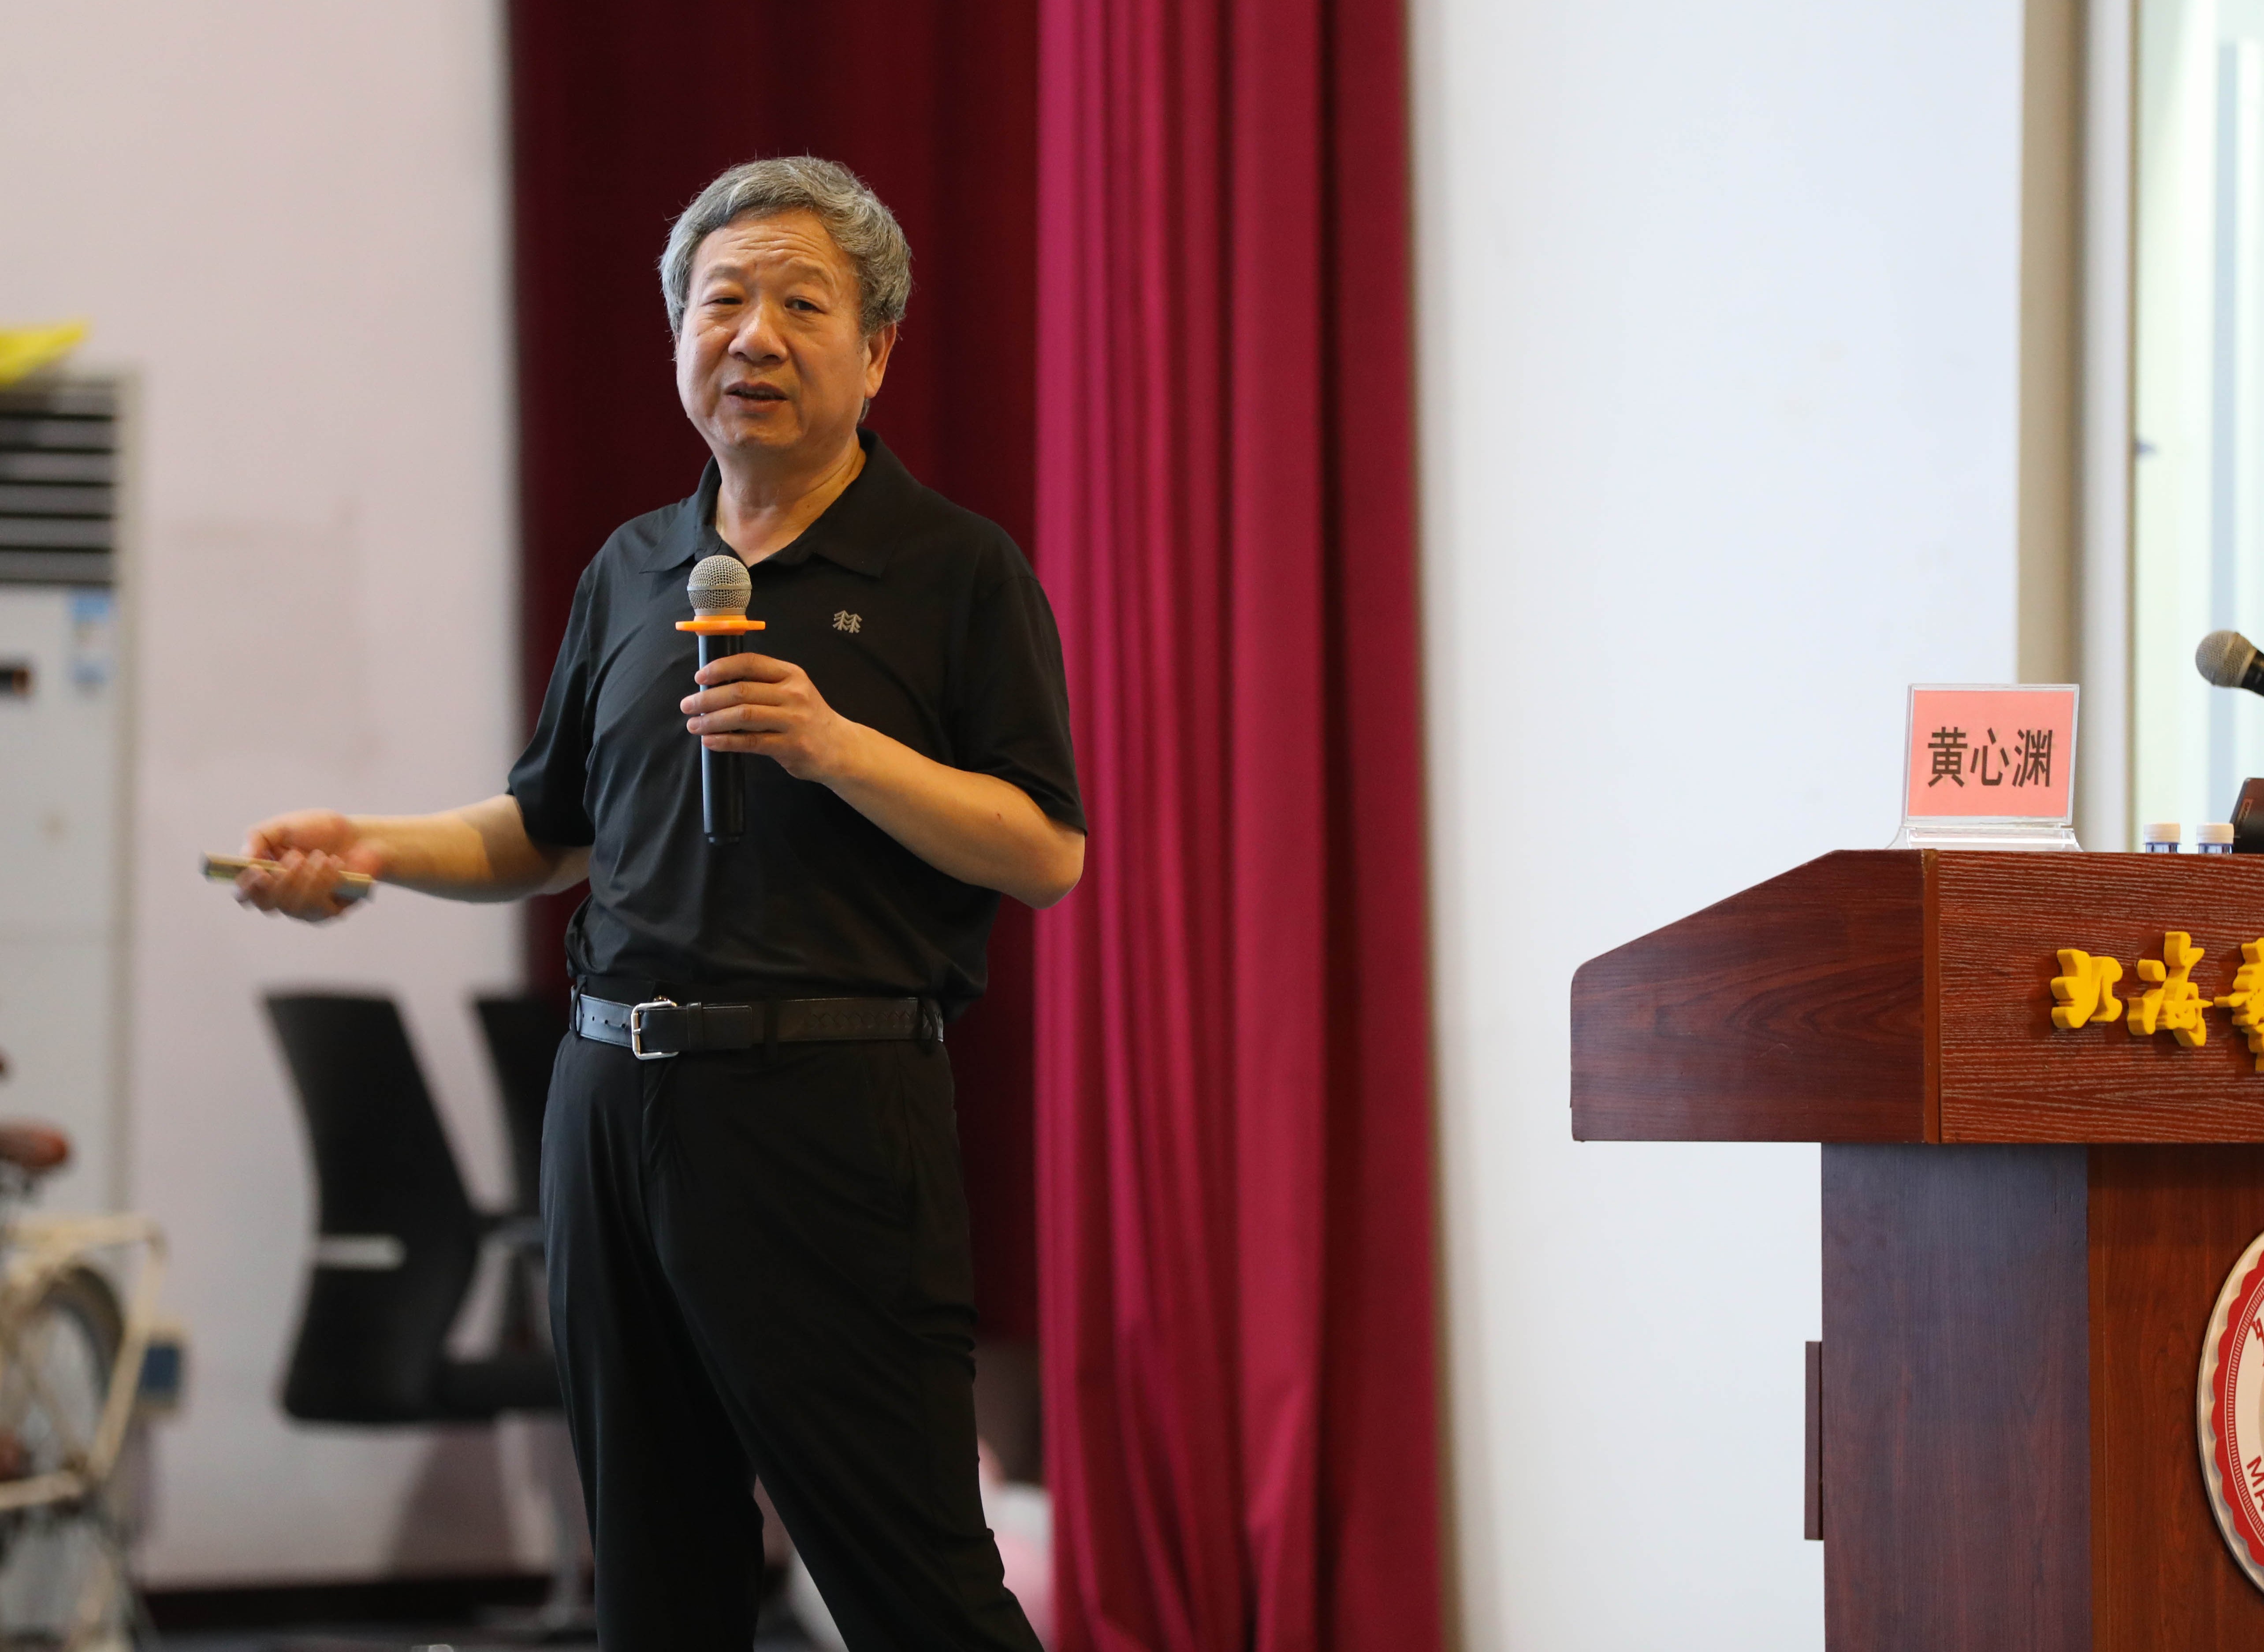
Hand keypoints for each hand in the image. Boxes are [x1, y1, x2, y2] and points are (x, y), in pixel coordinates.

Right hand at [235, 809, 388, 922]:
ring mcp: (305, 908)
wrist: (361, 836)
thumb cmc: (320, 830)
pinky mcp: (329, 912)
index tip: (259, 871)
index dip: (247, 887)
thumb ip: (259, 837)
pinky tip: (336, 864)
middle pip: (267, 904)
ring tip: (322, 856)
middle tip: (297, 855)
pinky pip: (320, 909)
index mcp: (265, 876)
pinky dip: (328, 883)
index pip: (244, 894)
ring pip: (294, 908)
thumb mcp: (285, 825)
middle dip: (283, 879)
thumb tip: (244, 859)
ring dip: (308, 879)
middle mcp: (281, 896)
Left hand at [681, 653, 861, 781]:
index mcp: (791, 674)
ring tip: (694, 725)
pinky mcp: (791, 746)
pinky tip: (711, 741)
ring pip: (743, 716)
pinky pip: (751, 742)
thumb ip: (764, 685)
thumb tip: (716, 687)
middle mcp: (794, 694)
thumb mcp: (794, 691)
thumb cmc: (809, 718)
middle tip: (687, 705)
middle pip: (741, 691)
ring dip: (712, 720)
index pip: (750, 663)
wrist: (841, 748)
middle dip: (708, 698)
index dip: (720, 668)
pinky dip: (726, 741)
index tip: (700, 677)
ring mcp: (794, 720)